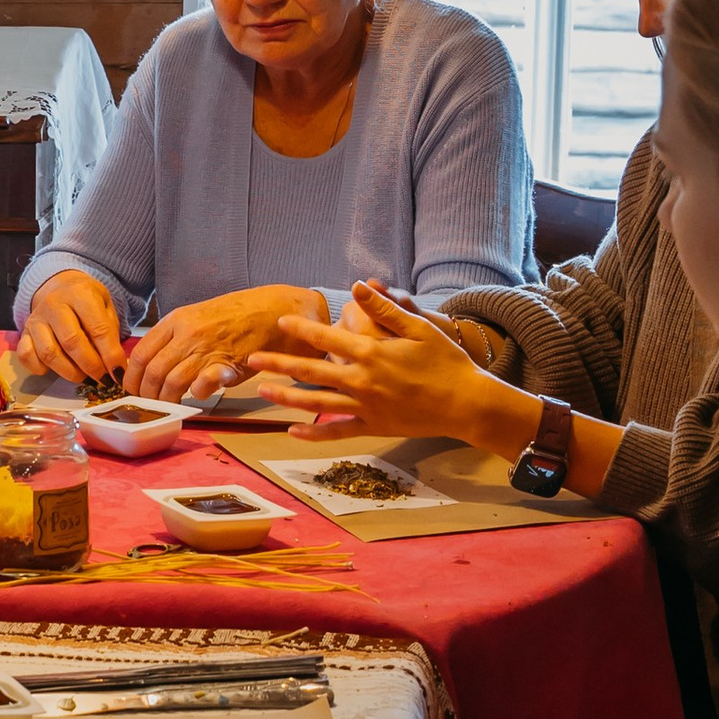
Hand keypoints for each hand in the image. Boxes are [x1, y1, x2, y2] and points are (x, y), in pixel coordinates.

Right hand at [18, 270, 124, 384]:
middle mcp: (54, 304)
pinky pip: (26, 356)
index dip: (110, 355)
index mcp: (80, 293)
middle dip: (91, 366)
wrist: (60, 287)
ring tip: (85, 376)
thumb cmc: (88, 301)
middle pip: (72, 342)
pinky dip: (41, 368)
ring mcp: (36, 319)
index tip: (119, 373)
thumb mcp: (106, 307)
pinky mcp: (23, 332)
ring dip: (70, 372)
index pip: (98, 329)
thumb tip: (115, 367)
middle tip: (103, 378)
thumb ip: (110, 333)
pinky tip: (57, 368)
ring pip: (49, 353)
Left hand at [122, 285, 309, 402]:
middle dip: (146, 394)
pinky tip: (195, 397)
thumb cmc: (230, 317)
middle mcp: (187, 334)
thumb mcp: (194, 317)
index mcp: (175, 320)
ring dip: (166, 400)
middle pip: (153, 371)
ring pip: (172, 382)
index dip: (132, 377)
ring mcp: (206, 350)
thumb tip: (148, 364)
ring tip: (167, 405)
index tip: (132, 389)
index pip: (141, 353)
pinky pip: (200, 386)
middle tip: (147, 404)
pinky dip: (194, 396)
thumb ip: (172, 337)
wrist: (267, 312)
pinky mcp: (225, 365)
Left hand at [252, 281, 533, 456]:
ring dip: (287, 397)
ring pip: (317, 402)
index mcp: (371, 353)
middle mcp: (363, 381)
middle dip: (279, 364)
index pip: (327, 337)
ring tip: (262, 391)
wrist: (467, 404)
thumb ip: (384, 308)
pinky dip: (314, 433)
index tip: (281, 323)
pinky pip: (338, 431)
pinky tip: (293, 431)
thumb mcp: (418, 327)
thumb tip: (357, 286)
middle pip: (311, 371)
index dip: (302, 329)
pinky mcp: (374, 427)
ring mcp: (367, 407)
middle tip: (251, 360)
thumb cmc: (446, 361)